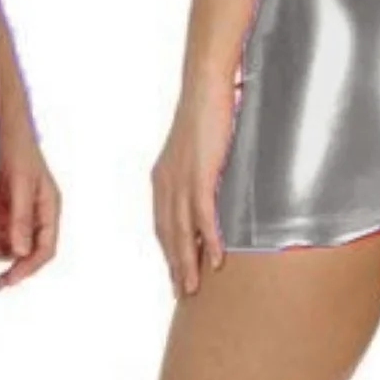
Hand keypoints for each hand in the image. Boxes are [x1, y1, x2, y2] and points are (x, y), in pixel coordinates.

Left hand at [0, 116, 60, 290]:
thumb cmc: (14, 145)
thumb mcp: (19, 182)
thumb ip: (21, 217)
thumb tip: (22, 251)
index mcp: (48, 205)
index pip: (45, 248)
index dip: (29, 268)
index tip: (9, 280)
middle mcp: (36, 209)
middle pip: (29, 249)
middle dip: (13, 264)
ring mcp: (19, 206)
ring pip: (12, 241)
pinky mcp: (3, 201)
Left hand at [150, 75, 236, 294]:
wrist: (205, 87)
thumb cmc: (206, 114)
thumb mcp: (197, 151)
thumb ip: (199, 174)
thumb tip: (211, 192)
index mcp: (162, 179)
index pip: (163, 225)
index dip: (169, 252)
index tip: (176, 275)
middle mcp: (166, 183)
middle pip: (168, 235)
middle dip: (175, 266)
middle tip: (182, 292)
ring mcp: (181, 179)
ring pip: (182, 231)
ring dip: (188, 262)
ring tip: (194, 286)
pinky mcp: (200, 174)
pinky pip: (203, 214)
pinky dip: (210, 239)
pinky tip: (216, 258)